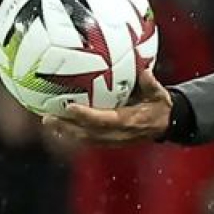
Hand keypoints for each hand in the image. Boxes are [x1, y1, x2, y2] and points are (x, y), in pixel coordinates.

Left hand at [42, 68, 173, 144]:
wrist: (165, 125)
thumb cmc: (159, 106)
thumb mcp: (159, 94)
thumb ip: (150, 83)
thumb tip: (144, 70)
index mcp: (128, 122)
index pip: (103, 120)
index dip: (85, 115)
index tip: (69, 106)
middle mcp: (118, 134)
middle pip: (87, 133)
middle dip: (67, 127)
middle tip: (47, 117)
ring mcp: (113, 140)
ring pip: (84, 139)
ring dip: (65, 131)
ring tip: (48, 121)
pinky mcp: (109, 142)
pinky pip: (87, 140)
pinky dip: (72, 134)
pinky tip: (59, 126)